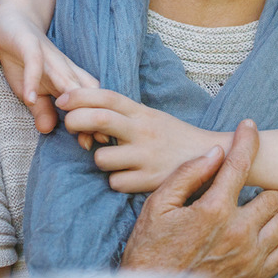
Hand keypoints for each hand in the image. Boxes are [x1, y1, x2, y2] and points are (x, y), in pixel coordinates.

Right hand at [0, 0, 97, 134]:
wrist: (12, 20)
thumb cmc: (24, 59)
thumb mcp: (31, 91)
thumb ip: (41, 109)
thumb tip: (48, 130)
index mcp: (69, 80)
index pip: (88, 102)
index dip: (92, 121)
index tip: (94, 144)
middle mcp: (65, 69)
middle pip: (85, 92)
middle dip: (91, 115)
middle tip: (93, 140)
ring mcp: (49, 57)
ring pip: (66, 79)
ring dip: (71, 101)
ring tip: (71, 126)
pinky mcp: (30, 46)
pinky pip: (34, 64)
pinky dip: (33, 80)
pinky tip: (30, 98)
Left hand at [56, 88, 226, 192]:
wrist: (216, 157)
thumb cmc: (174, 137)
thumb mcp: (152, 117)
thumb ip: (123, 113)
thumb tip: (83, 108)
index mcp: (143, 113)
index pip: (108, 97)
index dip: (80, 95)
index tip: (62, 99)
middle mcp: (144, 132)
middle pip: (100, 120)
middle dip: (76, 122)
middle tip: (71, 127)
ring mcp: (147, 157)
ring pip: (101, 158)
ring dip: (99, 160)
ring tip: (113, 160)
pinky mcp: (150, 181)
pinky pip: (115, 182)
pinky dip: (117, 181)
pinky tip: (129, 177)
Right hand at [121, 122, 277, 277]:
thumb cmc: (151, 250)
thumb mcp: (158, 206)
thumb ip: (188, 175)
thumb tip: (216, 153)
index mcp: (214, 210)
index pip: (240, 164)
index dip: (247, 140)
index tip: (249, 127)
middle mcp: (239, 232)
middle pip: (276, 193)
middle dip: (274, 178)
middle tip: (269, 173)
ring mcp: (251, 256)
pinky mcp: (257, 276)